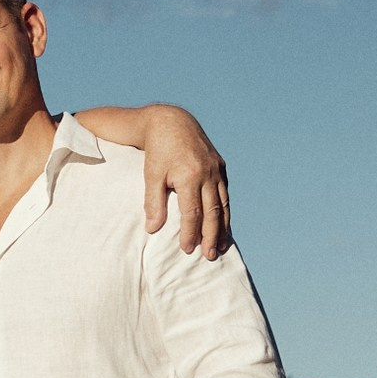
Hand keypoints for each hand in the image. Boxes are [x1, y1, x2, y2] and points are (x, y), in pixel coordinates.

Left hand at [138, 106, 229, 259]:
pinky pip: (225, 193)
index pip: (192, 212)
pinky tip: (224, 224)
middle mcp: (208, 173)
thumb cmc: (158, 151)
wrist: (172, 122)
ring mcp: (217, 169)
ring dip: (223, 227)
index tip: (187, 249)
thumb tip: (153, 229)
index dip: (190, 232)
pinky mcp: (220, 166)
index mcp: (190, 175)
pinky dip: (225, 211)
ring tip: (221, 246)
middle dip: (211, 236)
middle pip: (213, 212)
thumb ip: (153, 203)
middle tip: (209, 256)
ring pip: (223, 204)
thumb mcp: (151, 175)